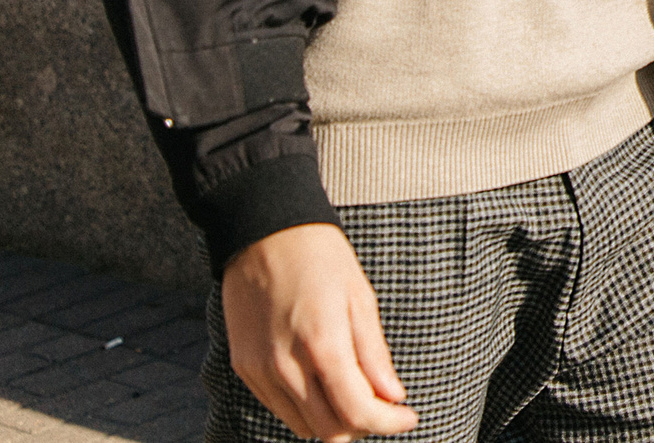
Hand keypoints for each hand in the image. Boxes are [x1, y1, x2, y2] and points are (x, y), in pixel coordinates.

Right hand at [220, 224, 416, 441]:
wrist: (262, 230)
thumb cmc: (320, 257)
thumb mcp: (360, 297)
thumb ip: (374, 354)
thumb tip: (393, 396)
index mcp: (322, 343)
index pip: (357, 411)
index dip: (388, 422)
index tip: (408, 417)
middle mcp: (285, 365)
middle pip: (329, 430)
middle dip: (364, 425)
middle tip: (385, 405)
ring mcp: (260, 370)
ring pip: (303, 426)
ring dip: (335, 420)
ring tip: (357, 393)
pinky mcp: (244, 367)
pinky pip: (280, 408)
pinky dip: (308, 408)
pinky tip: (325, 383)